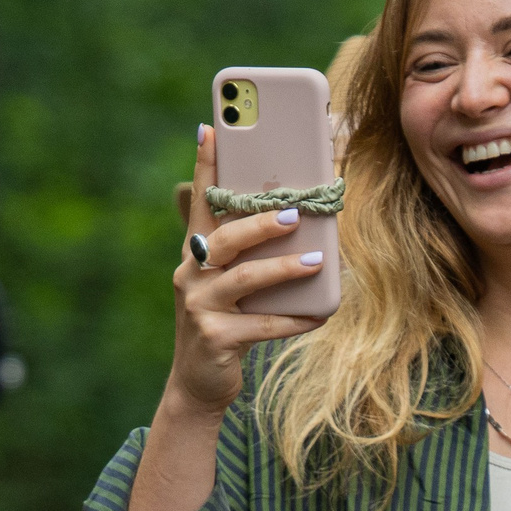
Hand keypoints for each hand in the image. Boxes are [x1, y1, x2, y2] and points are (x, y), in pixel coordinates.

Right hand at [168, 124, 328, 413]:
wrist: (199, 382)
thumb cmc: (223, 321)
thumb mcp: (226, 281)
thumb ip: (245, 250)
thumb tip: (294, 216)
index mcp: (195, 251)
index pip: (200, 201)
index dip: (204, 166)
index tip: (211, 128)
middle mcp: (190, 273)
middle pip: (226, 238)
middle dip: (261, 223)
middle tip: (297, 213)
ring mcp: (200, 307)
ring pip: (245, 279)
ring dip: (284, 269)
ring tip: (317, 262)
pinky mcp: (216, 338)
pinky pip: (262, 325)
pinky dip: (293, 319)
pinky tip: (319, 315)